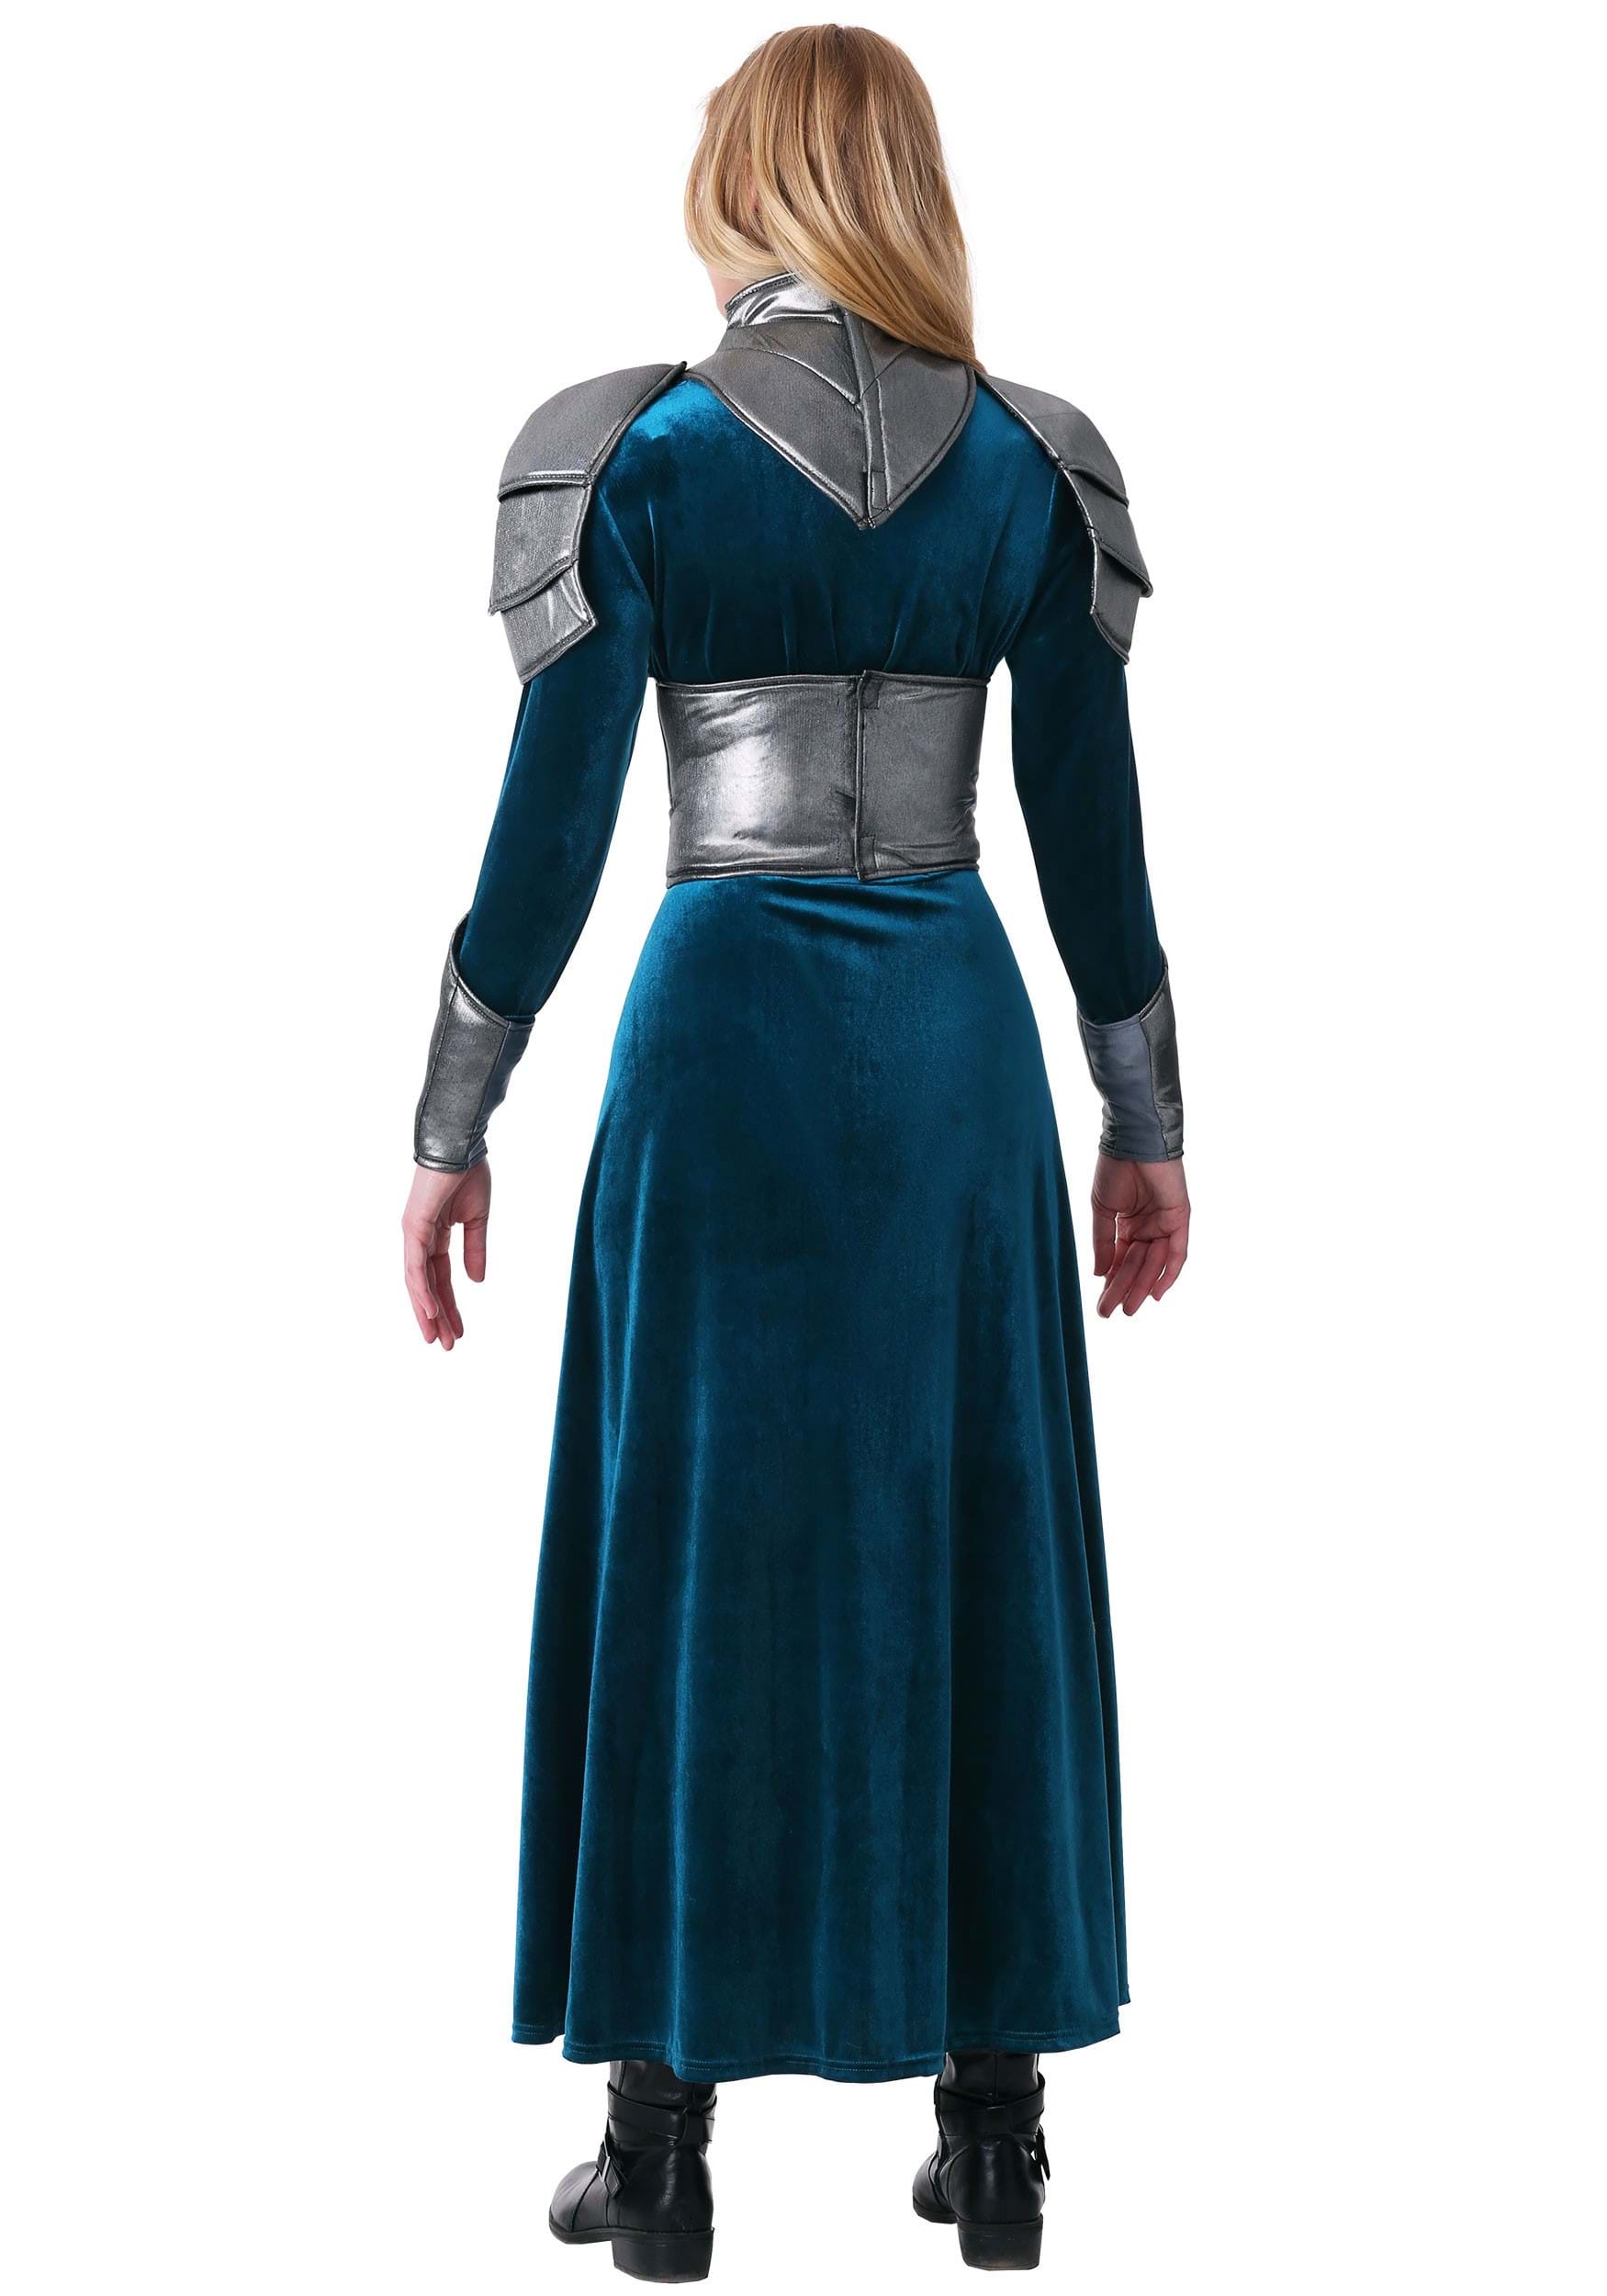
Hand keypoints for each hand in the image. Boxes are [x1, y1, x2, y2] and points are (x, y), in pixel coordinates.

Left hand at [402, 1161, 491, 1347]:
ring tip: (436, 1337)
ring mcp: (414, 1233)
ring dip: (427, 1311)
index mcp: (436, 1234)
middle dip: (436, 1316)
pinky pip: (416, 1265)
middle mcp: (420, 1237)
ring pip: (418, 1282)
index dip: (450, 1304)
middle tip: (445, 1345)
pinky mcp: (413, 1227)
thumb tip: (477, 1281)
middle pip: (426, 1286)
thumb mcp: (478, 1219)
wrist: (460, 1144)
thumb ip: (475, 1250)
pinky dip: (421, 1290)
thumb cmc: (468, 1172)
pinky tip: (429, 1311)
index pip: (441, 1277)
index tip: (460, 1331)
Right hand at [1091, 1152, 1189, 1318]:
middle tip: (1109, 1312)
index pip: (1120, 1260)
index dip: (1110, 1282)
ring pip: (1155, 1263)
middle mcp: (1148, 1227)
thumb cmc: (1115, 1168)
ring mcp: (1164, 1224)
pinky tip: (1156, 1294)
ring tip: (1127, 1307)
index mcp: (1128, 1224)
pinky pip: (1178, 1252)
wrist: (1132, 1141)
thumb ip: (1102, 1242)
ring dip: (1142, 1286)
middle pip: (1136, 1266)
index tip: (1100, 1303)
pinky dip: (1169, 1273)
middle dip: (1123, 1289)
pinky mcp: (1179, 1219)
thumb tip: (1099, 1273)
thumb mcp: (1102, 1210)